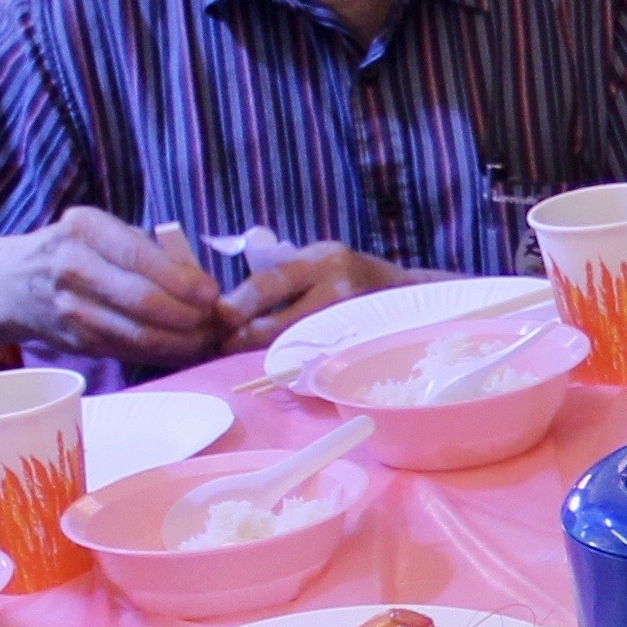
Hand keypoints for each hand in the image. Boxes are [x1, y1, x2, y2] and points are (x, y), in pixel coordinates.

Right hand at [0, 208, 241, 368]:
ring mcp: (71, 310)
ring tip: (206, 338)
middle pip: (142, 301)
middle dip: (187, 315)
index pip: (139, 257)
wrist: (14, 282)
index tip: (211, 293)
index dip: (181, 280)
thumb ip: (146, 251)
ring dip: (181, 342)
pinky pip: (130, 351)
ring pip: (138, 334)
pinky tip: (183, 349)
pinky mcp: (77, 342)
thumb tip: (200, 283)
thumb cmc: (74, 250)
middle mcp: (72, 268)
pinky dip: (163, 354)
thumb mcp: (101, 232)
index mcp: (85, 229)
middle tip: (213, 320)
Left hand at [229, 244, 402, 349]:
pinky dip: (292, 365)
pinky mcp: (359, 345)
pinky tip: (278, 367)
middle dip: (246, 336)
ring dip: (264, 354)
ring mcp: (351, 319)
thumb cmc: (353, 275)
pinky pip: (317, 359)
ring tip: (243, 358)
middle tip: (224, 345)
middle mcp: (338, 287)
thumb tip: (234, 303)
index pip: (270, 282)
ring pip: (295, 345)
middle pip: (280, 320)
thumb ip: (286, 275)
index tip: (219, 316)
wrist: (408, 295)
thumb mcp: (320, 259)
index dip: (240, 303)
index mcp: (321, 260)